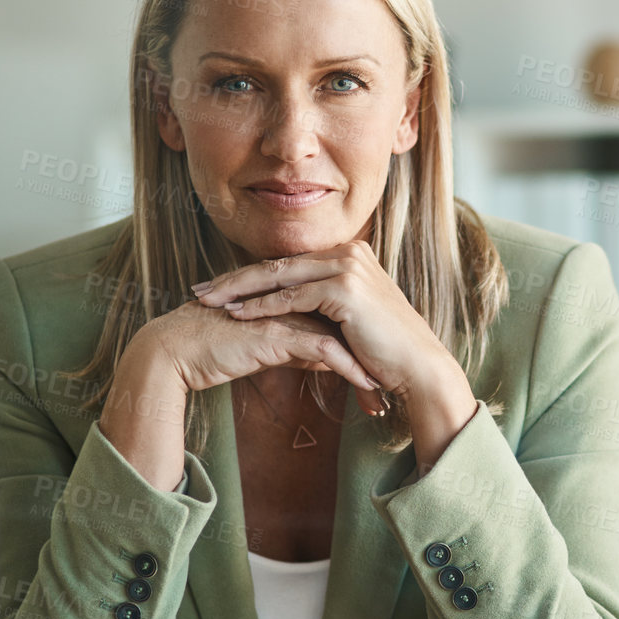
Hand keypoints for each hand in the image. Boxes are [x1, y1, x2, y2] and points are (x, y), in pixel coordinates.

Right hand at [139, 296, 389, 413]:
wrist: (174, 353)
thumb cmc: (213, 351)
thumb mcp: (267, 352)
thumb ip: (298, 349)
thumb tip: (326, 359)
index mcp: (291, 303)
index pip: (336, 320)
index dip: (358, 345)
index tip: (380, 371)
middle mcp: (293, 303)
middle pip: (344, 325)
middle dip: (368, 355)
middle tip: (390, 383)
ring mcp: (286, 315)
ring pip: (340, 338)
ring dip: (364, 366)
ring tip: (383, 393)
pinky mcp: (278, 333)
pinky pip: (325, 351)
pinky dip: (350, 369)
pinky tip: (368, 388)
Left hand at [190, 241, 479, 464]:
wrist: (418, 365)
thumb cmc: (386, 350)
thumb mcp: (349, 319)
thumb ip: (322, 306)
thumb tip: (286, 310)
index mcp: (349, 254)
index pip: (288, 263)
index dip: (249, 275)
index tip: (217, 287)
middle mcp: (349, 252)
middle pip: (278, 264)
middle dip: (235, 279)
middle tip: (199, 290)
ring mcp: (348, 267)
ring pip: (280, 277)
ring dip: (240, 291)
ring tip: (208, 302)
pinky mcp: (345, 289)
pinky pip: (293, 298)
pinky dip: (263, 307)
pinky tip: (237, 315)